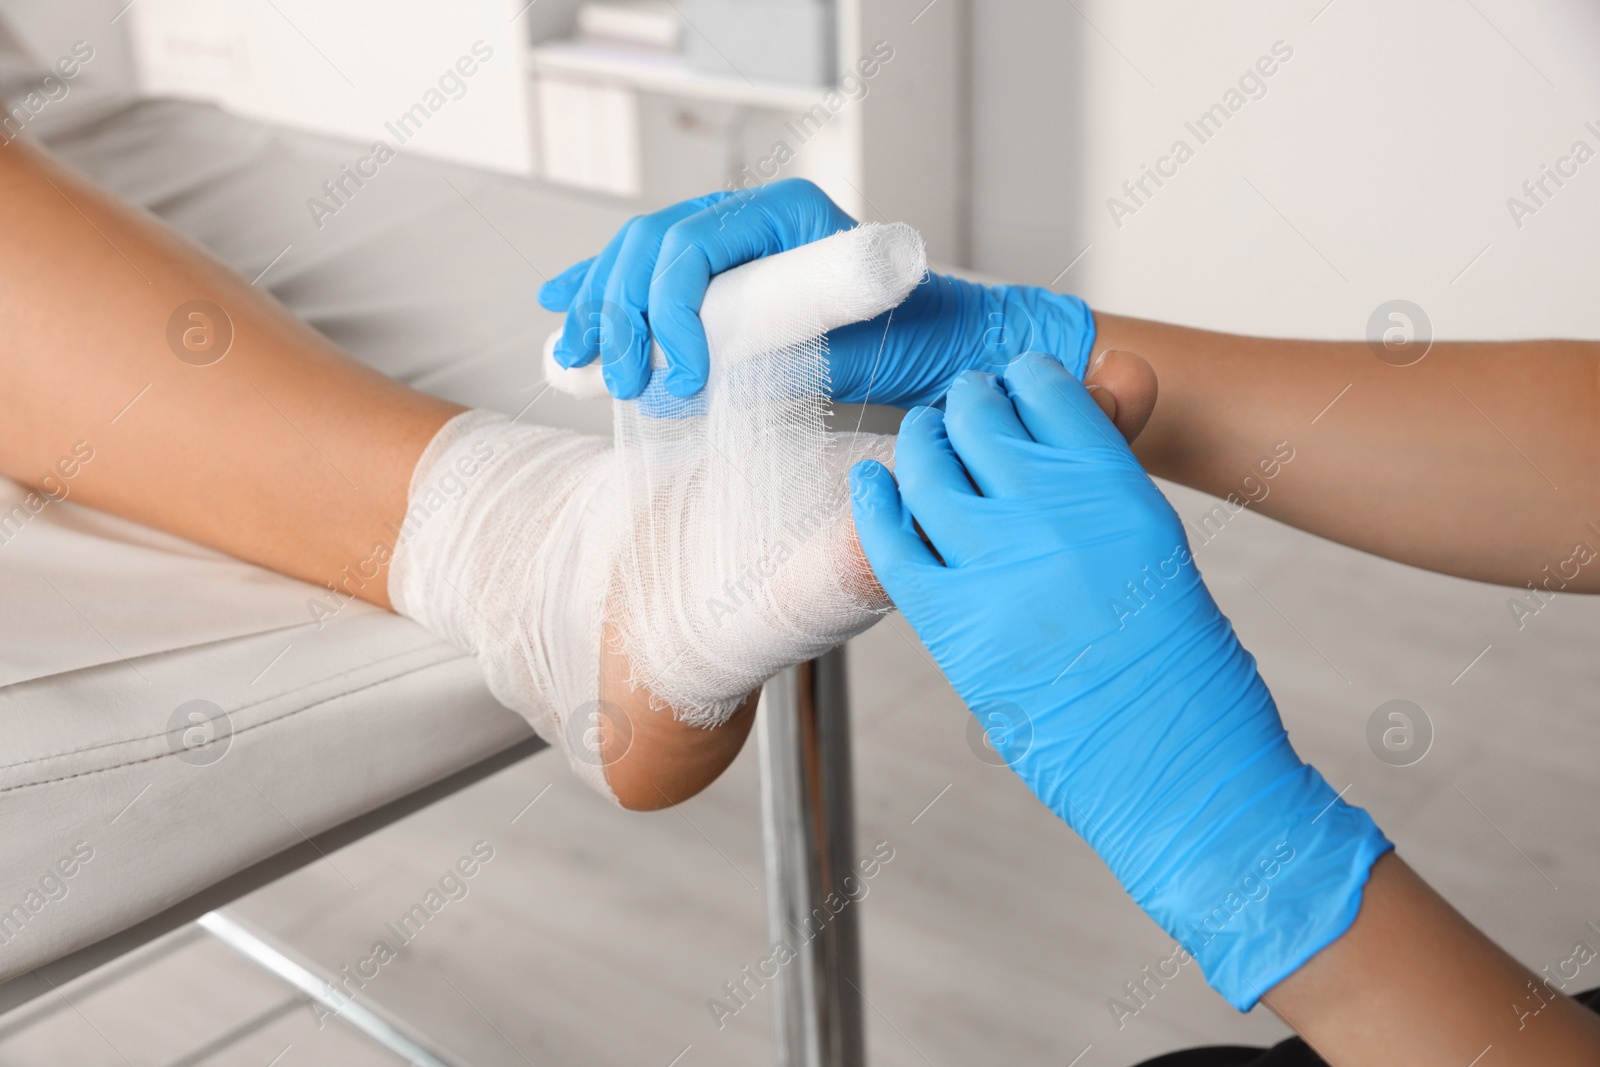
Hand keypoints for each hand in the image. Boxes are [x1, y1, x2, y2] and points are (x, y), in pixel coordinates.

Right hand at [536, 179, 1096, 405]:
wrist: (935, 336)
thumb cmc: (910, 339)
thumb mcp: (857, 347)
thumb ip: (785, 353)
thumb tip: (693, 381)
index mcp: (786, 211)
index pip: (692, 245)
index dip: (668, 311)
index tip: (684, 380)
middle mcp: (749, 211)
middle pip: (648, 246)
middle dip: (621, 315)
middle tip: (623, 385)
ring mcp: (728, 234)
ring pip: (634, 257)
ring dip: (597, 308)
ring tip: (575, 362)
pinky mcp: (715, 267)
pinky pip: (643, 269)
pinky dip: (599, 288)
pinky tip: (560, 306)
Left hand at [848, 355, 1390, 1008]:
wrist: (1181, 773)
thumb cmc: (1187, 672)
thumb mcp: (1160, 551)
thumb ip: (1105, 486)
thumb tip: (1066, 432)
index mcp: (1119, 487)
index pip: (1050, 390)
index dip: (1022, 380)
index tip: (1012, 384)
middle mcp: (1052, 511)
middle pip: (978, 417)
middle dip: (967, 405)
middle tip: (963, 411)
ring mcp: (995, 565)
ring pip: (927, 466)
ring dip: (921, 443)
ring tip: (925, 442)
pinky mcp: (951, 623)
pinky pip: (889, 540)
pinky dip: (874, 502)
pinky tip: (872, 484)